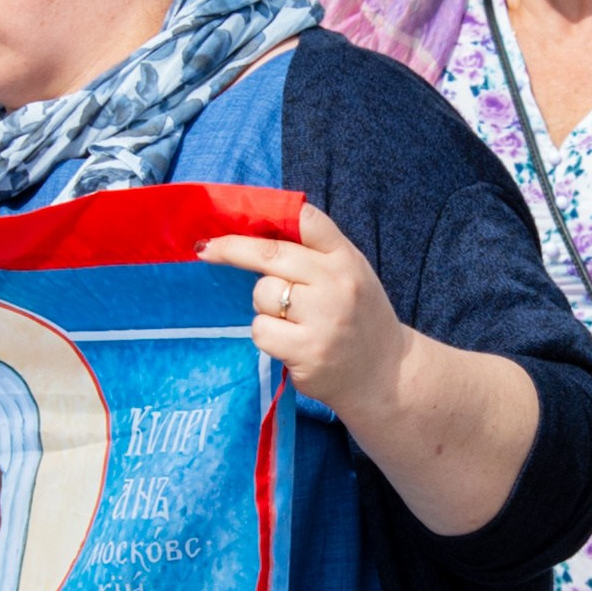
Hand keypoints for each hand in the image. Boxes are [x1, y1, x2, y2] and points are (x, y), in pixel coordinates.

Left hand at [202, 201, 538, 538]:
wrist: (385, 375)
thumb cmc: (357, 319)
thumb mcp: (349, 275)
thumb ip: (315, 252)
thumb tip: (254, 230)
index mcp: (347, 259)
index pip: (307, 222)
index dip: (266, 215)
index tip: (231, 217)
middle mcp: (337, 284)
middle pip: (271, 255)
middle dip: (232, 250)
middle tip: (206, 250)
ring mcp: (322, 319)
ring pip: (263, 295)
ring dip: (264, 307)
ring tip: (290, 321)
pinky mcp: (306, 351)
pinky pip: (261, 330)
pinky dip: (266, 335)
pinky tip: (288, 342)